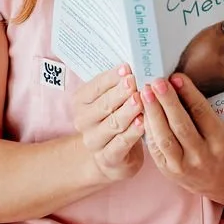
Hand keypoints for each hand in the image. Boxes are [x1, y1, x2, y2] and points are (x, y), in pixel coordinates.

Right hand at [72, 65, 144, 183]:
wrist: (112, 156)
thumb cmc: (114, 118)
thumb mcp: (112, 100)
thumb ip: (118, 84)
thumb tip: (133, 66)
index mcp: (81, 102)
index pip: (95, 86)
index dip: (112, 77)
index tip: (127, 67)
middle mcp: (83, 121)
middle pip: (103, 105)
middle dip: (120, 93)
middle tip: (134, 82)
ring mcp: (93, 141)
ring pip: (112, 124)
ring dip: (128, 111)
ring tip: (140, 100)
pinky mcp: (107, 157)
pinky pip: (120, 143)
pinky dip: (132, 132)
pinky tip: (143, 122)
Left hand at [142, 74, 223, 195]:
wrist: (214, 178)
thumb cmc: (216, 143)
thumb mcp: (222, 126)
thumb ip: (208, 106)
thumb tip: (183, 80)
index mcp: (220, 140)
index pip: (202, 113)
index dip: (188, 93)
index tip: (176, 76)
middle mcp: (203, 155)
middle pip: (181, 125)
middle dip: (167, 101)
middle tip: (156, 81)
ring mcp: (183, 165)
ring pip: (165, 138)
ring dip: (153, 113)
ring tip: (145, 93)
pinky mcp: (167, 170)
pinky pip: (154, 147)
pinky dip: (147, 128)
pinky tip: (142, 111)